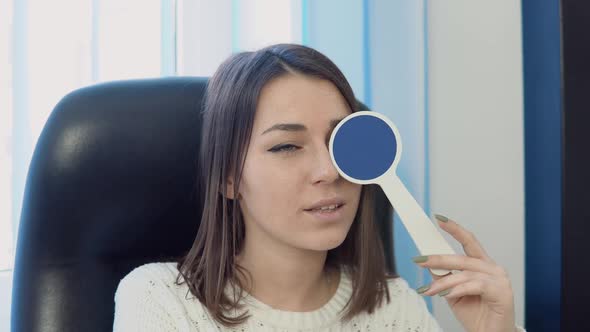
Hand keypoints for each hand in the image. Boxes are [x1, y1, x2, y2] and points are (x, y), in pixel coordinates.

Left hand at [412, 214, 516, 331]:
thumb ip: (444, 277)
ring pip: (465, 273)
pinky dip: (459, 289)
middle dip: (438, 258)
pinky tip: (447, 295)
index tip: (439, 218)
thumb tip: (429, 264)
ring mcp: (500, 280)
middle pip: (463, 257)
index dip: (454, 229)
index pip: (468, 241)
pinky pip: (475, 286)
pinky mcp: (502, 292)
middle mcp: (493, 268)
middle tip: (419, 260)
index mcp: (483, 265)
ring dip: (443, 283)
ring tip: (428, 291)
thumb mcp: (453, 293)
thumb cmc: (476, 315)